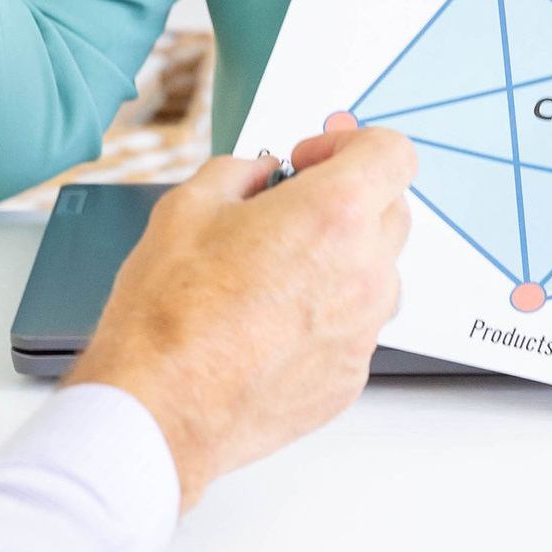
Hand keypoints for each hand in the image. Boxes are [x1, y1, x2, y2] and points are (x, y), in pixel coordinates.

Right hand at [64, 126, 415, 511]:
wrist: (159, 408)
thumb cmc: (170, 314)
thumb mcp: (189, 206)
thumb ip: (241, 172)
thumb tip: (263, 174)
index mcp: (333, 215)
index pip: (392, 153)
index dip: (353, 143)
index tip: (313, 159)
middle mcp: (364, 271)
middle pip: (392, 209)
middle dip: (349, 197)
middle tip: (294, 205)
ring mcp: (363, 330)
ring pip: (377, 272)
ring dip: (343, 257)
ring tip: (278, 270)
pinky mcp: (350, 376)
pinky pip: (356, 325)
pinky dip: (328, 312)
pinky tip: (272, 320)